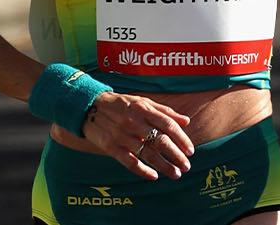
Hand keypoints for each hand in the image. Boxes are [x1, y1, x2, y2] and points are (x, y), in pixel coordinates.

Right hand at [79, 91, 194, 179]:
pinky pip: (129, 162)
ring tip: (175, 174)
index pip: (168, 125)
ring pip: (147, 154)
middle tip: (186, 166)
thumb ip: (165, 112)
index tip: (191, 150)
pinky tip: (154, 176)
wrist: (89, 107)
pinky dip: (142, 170)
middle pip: (160, 141)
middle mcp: (134, 122)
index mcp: (144, 109)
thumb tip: (186, 121)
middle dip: (176, 155)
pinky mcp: (110, 147)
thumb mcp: (144, 102)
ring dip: (163, 166)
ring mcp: (122, 136)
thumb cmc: (122, 104)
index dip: (182, 138)